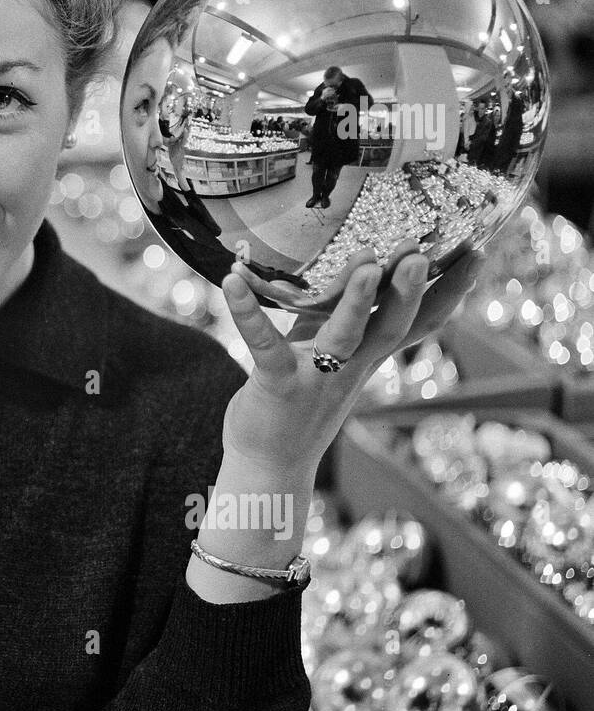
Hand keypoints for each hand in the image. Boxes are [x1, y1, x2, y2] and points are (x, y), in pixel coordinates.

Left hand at [218, 243, 482, 473]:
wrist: (268, 461)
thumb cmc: (299, 395)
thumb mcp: (330, 351)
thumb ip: (344, 312)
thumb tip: (365, 264)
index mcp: (367, 354)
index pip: (420, 321)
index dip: (450, 290)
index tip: (477, 250)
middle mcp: (350, 365)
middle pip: (391, 325)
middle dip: (410, 289)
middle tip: (421, 250)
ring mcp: (316, 376)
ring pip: (345, 335)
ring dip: (357, 300)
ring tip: (366, 263)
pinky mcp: (277, 383)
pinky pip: (264, 344)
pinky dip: (247, 313)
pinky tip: (232, 282)